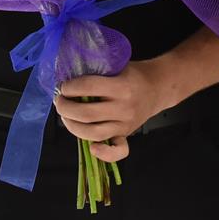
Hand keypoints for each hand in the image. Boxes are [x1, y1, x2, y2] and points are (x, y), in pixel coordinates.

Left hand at [54, 58, 180, 163]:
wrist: (158, 87)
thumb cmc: (133, 74)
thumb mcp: (117, 65)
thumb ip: (96, 72)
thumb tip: (68, 78)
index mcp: (121, 86)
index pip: (88, 87)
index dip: (70, 87)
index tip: (63, 86)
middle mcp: (124, 108)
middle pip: (86, 113)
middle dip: (65, 107)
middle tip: (60, 101)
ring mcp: (125, 124)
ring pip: (93, 133)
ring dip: (73, 126)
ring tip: (66, 116)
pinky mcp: (126, 134)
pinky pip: (116, 151)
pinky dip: (103, 153)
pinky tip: (92, 147)